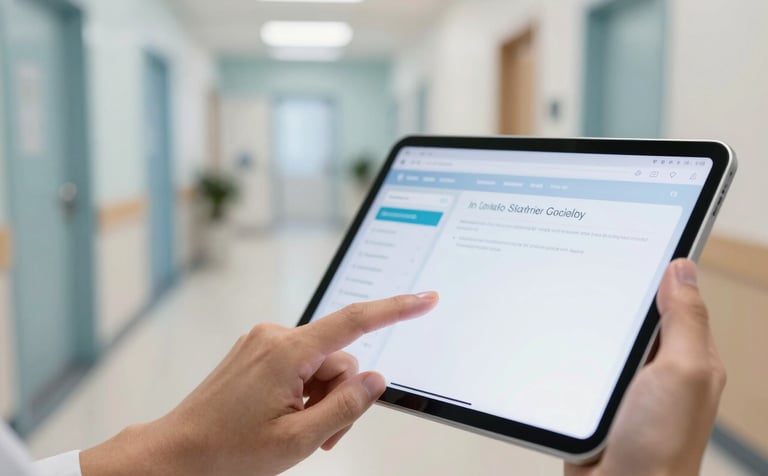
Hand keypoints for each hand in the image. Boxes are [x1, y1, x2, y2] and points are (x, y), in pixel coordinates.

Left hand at [80, 292, 438, 475]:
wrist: (179, 451)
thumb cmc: (228, 450)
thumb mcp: (299, 439)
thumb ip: (345, 406)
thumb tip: (375, 380)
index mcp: (287, 353)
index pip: (354, 322)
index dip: (396, 309)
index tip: (424, 299)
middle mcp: (275, 337)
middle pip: (338, 358)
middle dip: (340, 396)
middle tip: (323, 436)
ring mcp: (264, 343)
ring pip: (320, 365)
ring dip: (321, 399)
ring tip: (300, 432)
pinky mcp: (258, 352)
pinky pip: (300, 365)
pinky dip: (304, 391)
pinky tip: (286, 416)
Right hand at [565, 259, 725, 475]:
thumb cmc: (660, 448)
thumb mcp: (684, 373)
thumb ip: (685, 321)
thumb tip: (681, 269)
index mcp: (687, 355)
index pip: (674, 297)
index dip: (655, 269)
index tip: (628, 237)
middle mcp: (656, 366)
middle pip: (631, 311)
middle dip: (611, 292)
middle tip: (585, 262)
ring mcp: (623, 382)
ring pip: (601, 333)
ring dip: (585, 322)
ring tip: (565, 293)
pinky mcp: (593, 395)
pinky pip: (579, 358)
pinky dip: (567, 348)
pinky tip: (555, 336)